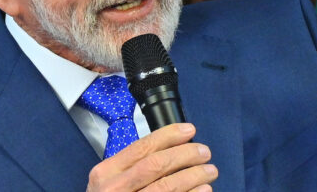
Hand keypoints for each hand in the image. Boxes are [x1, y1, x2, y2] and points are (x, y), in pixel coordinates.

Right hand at [86, 123, 217, 191]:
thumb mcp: (111, 182)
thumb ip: (133, 166)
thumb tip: (172, 148)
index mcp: (106, 173)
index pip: (142, 147)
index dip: (169, 136)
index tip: (189, 130)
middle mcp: (114, 189)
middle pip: (157, 164)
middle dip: (185, 154)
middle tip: (204, 152)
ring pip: (167, 186)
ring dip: (194, 175)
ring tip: (210, 171)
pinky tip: (204, 189)